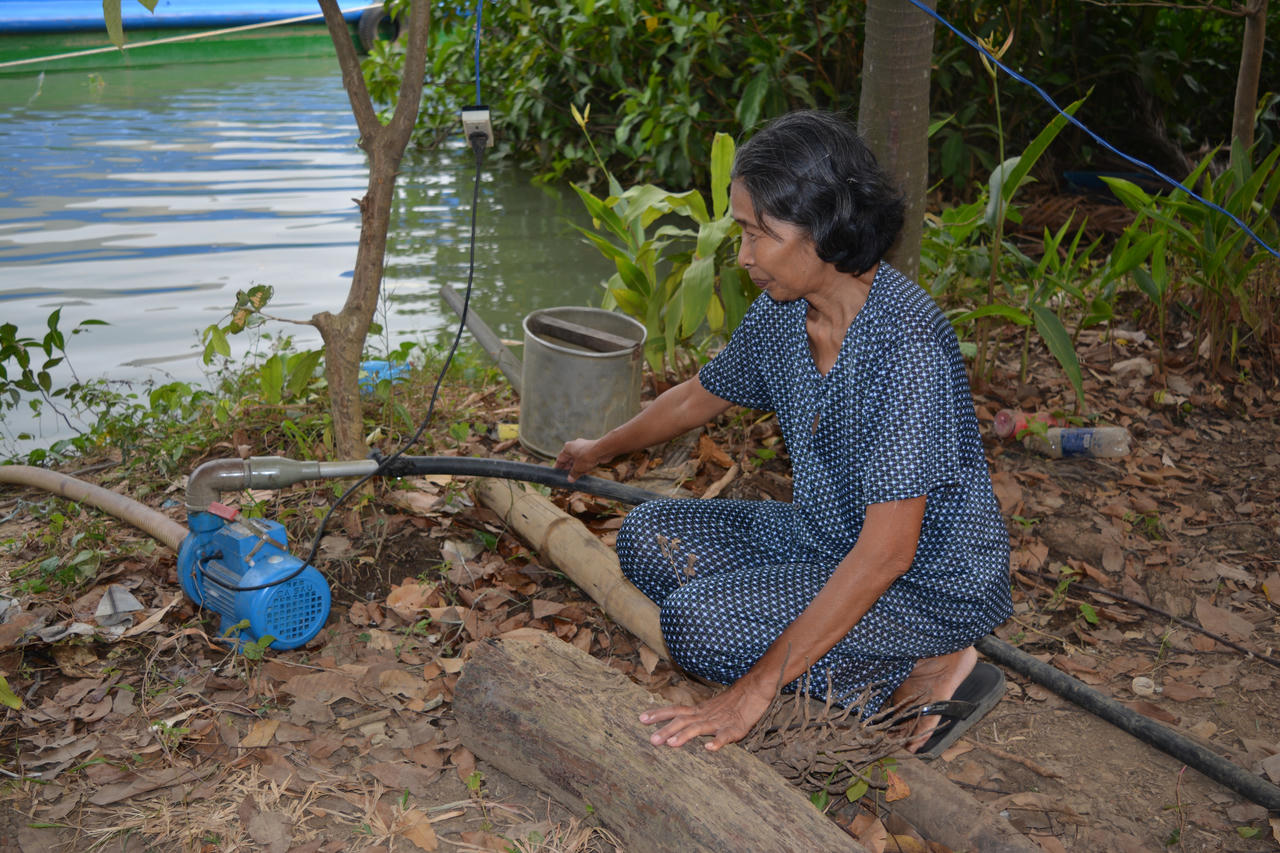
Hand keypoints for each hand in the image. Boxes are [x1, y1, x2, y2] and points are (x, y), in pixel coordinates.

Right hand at [554, 438, 603, 481]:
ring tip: (575, 477)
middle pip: (569, 459)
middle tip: (566, 477)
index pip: (560, 458)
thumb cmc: (587, 456)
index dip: (558, 467)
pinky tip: (584, 474)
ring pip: (577, 460)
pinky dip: (583, 466)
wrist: (603, 450)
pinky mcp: (591, 451)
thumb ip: (573, 474)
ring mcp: (583, 448)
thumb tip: (570, 479)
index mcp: (568, 447)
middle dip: (568, 468)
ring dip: (576, 468)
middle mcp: (574, 446)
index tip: (556, 473)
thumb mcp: (578, 468)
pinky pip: (585, 460)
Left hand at [639, 683, 772, 750]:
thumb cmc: (733, 701)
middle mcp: (705, 715)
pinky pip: (725, 736)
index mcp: (699, 710)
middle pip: (682, 720)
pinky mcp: (734, 728)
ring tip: (671, 744)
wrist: (755, 689)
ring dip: (684, 736)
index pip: (675, 710)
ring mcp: (719, 721)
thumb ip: (697, 717)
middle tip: (651, 740)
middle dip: (666, 729)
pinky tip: (709, 748)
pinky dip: (717, 742)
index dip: (659, 714)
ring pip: (699, 728)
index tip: (641, 718)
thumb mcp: (711, 708)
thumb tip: (679, 726)